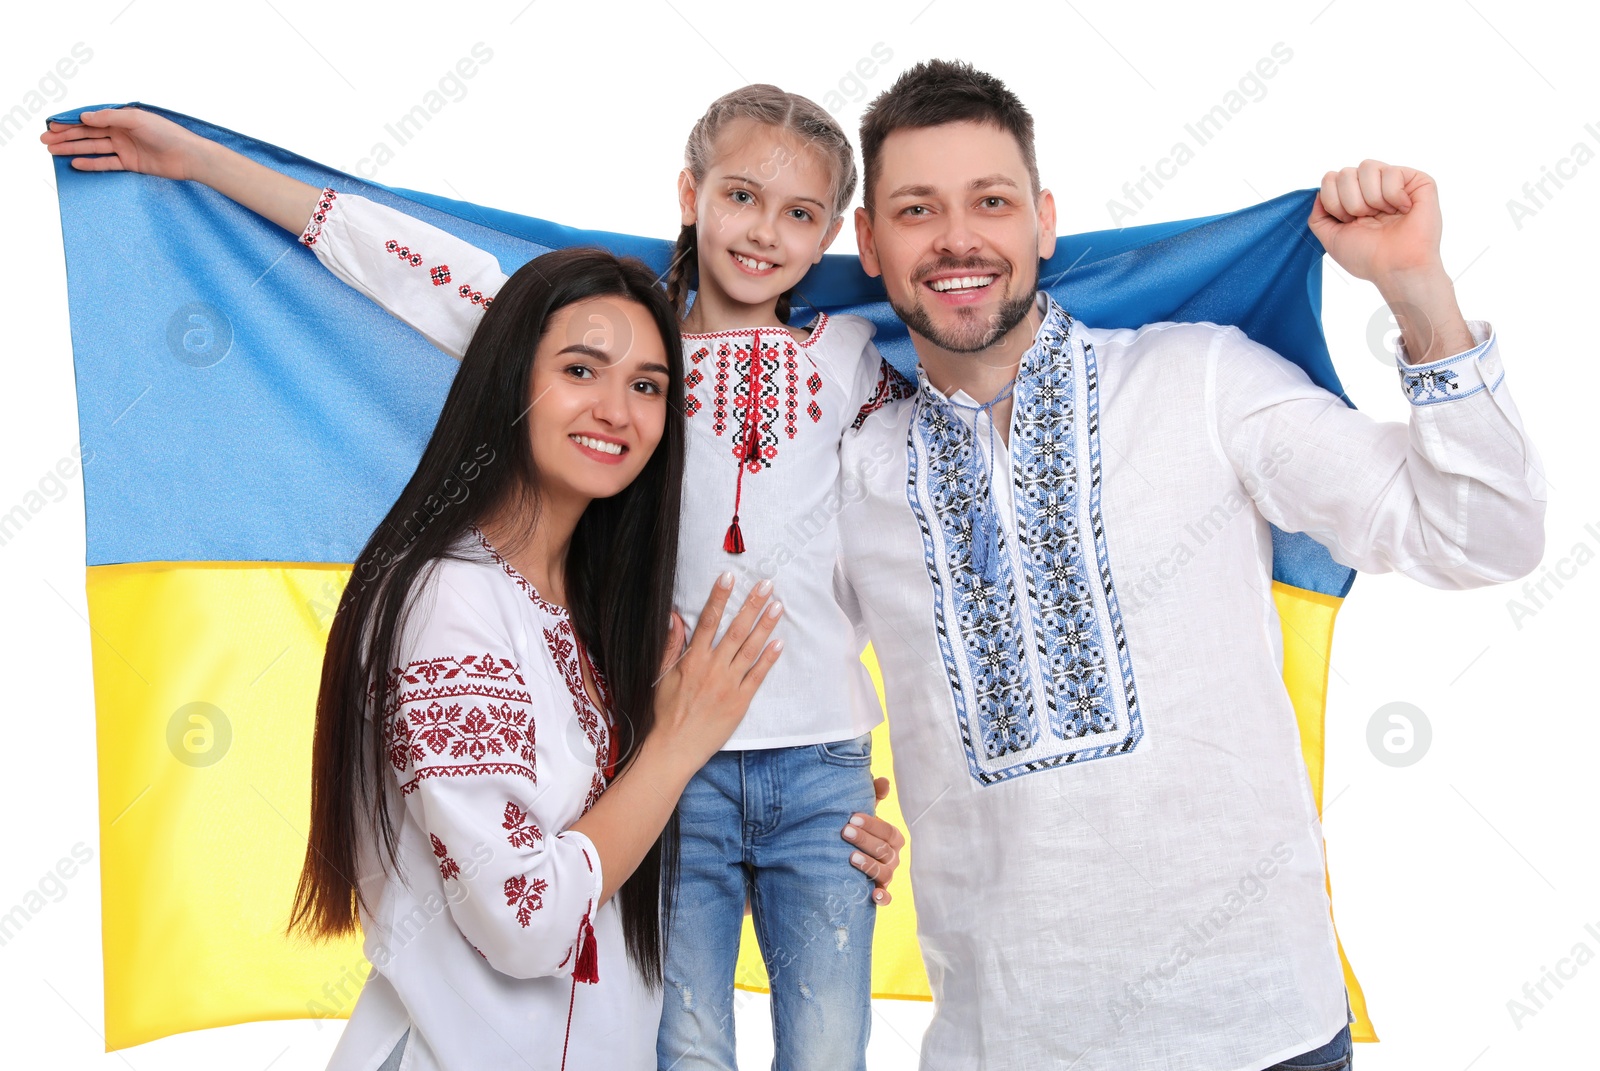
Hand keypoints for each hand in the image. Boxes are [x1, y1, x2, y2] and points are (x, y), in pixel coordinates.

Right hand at [40, 107, 209, 180]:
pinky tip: (76, 163)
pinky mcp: (131, 163)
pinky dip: (91, 163)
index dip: (69, 122)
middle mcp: (121, 131)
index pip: (90, 119)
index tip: (51, 125)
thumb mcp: (136, 119)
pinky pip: (106, 163)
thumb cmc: (166, 133)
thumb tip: (84, 117)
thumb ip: (109, 118)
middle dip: (65, 136)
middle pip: (87, 133)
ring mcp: (125, 148)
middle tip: (44, 141)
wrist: (188, 156)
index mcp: (121, 117)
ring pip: (93, 147)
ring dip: (73, 148)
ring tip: (53, 151)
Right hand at [650, 574, 782, 771]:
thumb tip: (675, 617)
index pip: (708, 621)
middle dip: (751, 604)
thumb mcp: (659, 676)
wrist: (673, 748)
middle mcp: (713, 669)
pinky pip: (757, 676)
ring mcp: (728, 685)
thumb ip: (670, 646)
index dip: (719, 597)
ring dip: (765, 626)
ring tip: (778, 606)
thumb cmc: (663, 713)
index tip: (729, 577)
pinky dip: (769, 659)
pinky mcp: (740, 702)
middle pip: (735, 630)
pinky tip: (779, 642)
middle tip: (766, 584)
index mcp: (692, 660)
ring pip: (750, 649)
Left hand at [843, 776, 905, 905]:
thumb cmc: (855, 829)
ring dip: (869, 865)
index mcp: (892, 838)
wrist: (841, 855)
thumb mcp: (862, 812)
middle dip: (865, 841)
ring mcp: (887, 875)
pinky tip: (873, 895)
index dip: (873, 825)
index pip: (889, 832)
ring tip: (850, 858)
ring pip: (885, 873)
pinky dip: (883, 897)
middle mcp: (893, 857)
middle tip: (844, 832)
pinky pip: (887, 897)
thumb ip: (873, 797)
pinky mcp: (879, 891)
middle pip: (885, 851)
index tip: (853, 818)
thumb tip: (883, 781)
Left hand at [1309, 160, 1446, 284]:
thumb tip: (1318, 192)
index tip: (1347, 221)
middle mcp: (1372, 186)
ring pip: (1367, 166)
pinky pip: (1392, 172)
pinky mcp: (1417, 180)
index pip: (1330, 178)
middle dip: (1351, 202)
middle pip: (1345, 172)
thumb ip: (1318, 216)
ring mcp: (1394, 181)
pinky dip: (1393, 196)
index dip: (1333, 201)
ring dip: (1371, 198)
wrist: (1395, 267)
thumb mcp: (1331, 238)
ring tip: (1384, 215)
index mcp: (1353, 198)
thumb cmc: (1367, 256)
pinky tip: (1403, 210)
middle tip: (1367, 219)